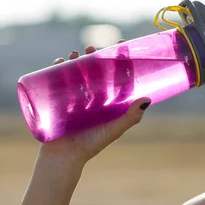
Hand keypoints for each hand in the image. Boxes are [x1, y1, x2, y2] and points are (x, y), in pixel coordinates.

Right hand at [38, 44, 150, 166]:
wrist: (64, 158)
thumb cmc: (92, 145)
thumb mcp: (114, 129)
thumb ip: (131, 117)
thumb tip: (147, 99)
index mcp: (108, 102)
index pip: (115, 77)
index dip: (118, 61)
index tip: (120, 45)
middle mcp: (93, 99)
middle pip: (95, 71)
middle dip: (93, 57)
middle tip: (91, 48)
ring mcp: (75, 99)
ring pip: (77, 74)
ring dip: (76, 61)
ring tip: (76, 54)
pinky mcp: (59, 102)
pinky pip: (58, 82)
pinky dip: (58, 70)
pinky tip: (59, 62)